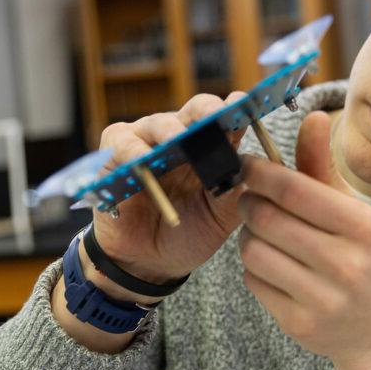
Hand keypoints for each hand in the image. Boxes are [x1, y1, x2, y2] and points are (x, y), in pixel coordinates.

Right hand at [90, 92, 248, 296]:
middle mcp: (182, 137)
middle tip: (215, 115)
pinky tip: (142, 160)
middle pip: (195, 111)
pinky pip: (122, 143)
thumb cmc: (190, 232)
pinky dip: (132, 150)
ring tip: (176, 139)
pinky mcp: (115, 154)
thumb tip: (254, 167)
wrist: (151, 263)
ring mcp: (148, 141)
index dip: (239, 110)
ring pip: (159, 123)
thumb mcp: (221, 216)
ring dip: (168, 130)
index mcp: (212, 147)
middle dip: (207, 110)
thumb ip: (236, 190)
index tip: (248, 106)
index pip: (228, 120)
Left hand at [237, 112, 370, 369]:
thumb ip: (323, 166)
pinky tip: (272, 265)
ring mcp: (324, 299)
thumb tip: (312, 115)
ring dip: (248, 236)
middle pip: (266, 218)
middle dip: (248, 202)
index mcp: (364, 226)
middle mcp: (348, 264)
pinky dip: (253, 268)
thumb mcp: (353, 211)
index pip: (294, 189)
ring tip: (263, 233)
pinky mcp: (300, 324)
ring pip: (253, 250)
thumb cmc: (363, 258)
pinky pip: (253, 281)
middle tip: (249, 198)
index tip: (245, 165)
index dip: (260, 173)